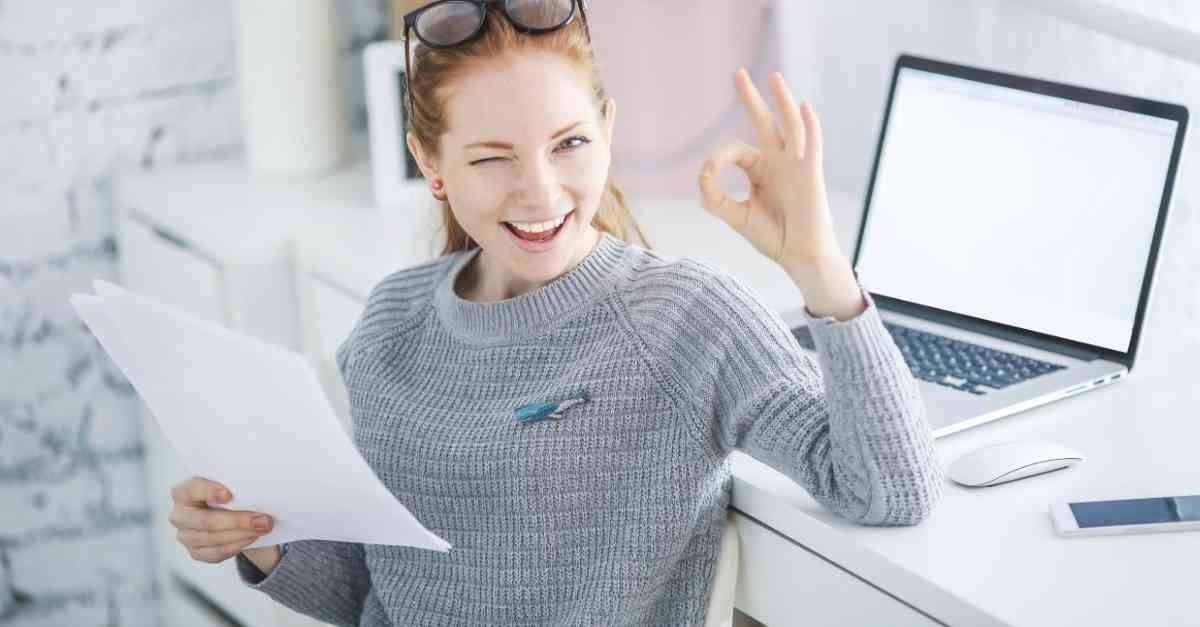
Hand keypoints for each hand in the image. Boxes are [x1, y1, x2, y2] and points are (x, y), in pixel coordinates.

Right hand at [168, 476, 274, 563]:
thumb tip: (257, 489)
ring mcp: (185, 536)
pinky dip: (237, 545)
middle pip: (206, 520)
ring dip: (242, 534)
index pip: (191, 490)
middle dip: (237, 521)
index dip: (209, 491)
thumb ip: (234, 485)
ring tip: (263, 528)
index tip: (229, 494)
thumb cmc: (228, 494)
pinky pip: (216, 553)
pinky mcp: (195, 552)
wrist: (228, 514)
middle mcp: (179, 515)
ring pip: (213, 539)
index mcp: (183, 492)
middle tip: (263, 519)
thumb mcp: (228, 485)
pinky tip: (252, 538)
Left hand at [698, 68, 842, 269]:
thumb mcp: (737, 216)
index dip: (717, 159)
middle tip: (738, 74)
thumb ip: (716, 199)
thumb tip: (701, 178)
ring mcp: (795, 165)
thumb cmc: (772, 236)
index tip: (706, 176)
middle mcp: (778, 161)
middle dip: (751, 99)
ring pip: (789, 126)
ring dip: (782, 102)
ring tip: (774, 78)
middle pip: (764, 123)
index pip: (735, 151)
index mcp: (759, 170)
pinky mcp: (811, 173)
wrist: (798, 255)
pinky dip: (809, 126)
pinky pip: (811, 145)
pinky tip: (803, 107)